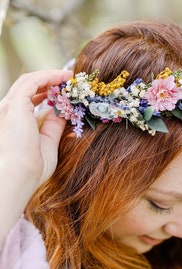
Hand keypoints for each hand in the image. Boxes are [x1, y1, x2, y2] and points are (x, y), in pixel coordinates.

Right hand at [0, 70, 72, 184]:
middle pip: (28, 87)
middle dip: (49, 81)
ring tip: (69, 77)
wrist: (19, 175)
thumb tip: (64, 113)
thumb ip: (54, 126)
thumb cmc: (32, 167)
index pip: (29, 100)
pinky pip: (33, 81)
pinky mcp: (15, 104)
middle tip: (68, 80)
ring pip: (29, 81)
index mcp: (14, 122)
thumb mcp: (48, 142)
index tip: (64, 92)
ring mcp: (9, 106)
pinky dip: (49, 76)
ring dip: (50, 76)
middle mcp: (8, 111)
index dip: (47, 93)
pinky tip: (64, 77)